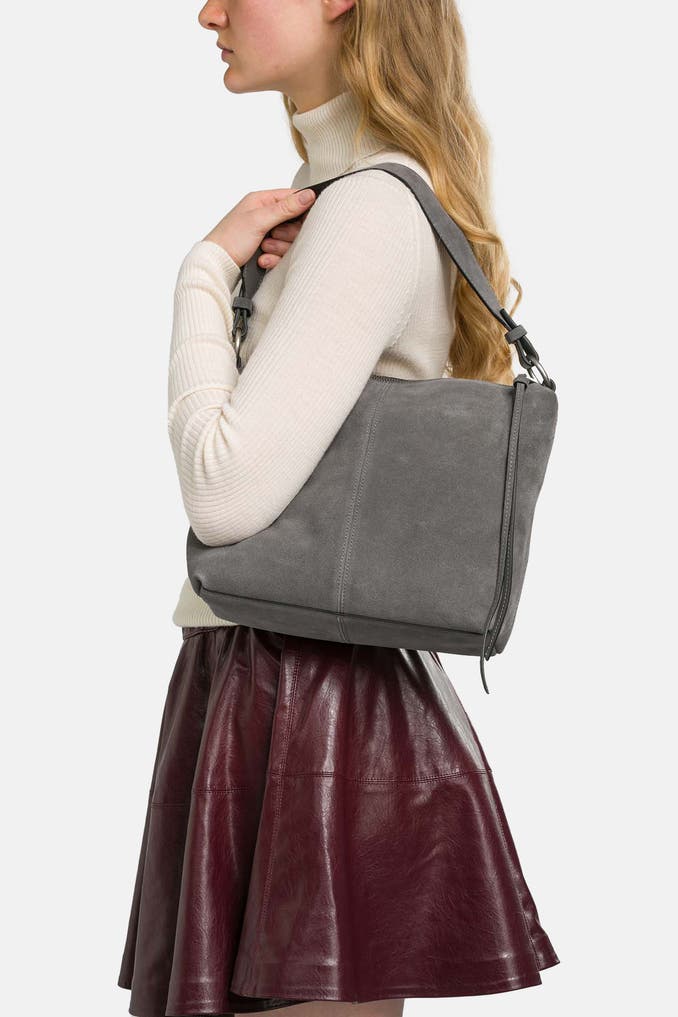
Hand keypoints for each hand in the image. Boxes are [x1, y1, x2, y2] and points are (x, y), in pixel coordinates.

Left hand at [202, 187, 316, 270]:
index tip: (305, 221)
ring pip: (290, 241)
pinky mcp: (267, 250)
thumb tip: (308, 195)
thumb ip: (285, 208)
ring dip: (279, 248)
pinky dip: (274, 259)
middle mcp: (266, 215)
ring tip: (263, 248)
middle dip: (287, 234)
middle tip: (272, 236)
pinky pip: (282, 254)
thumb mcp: (259, 220)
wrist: (217, 265)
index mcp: (262, 201)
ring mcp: (267, 233)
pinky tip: (262, 259)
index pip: (293, 197)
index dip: (303, 209)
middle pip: (295, 223)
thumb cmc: (230, 239)